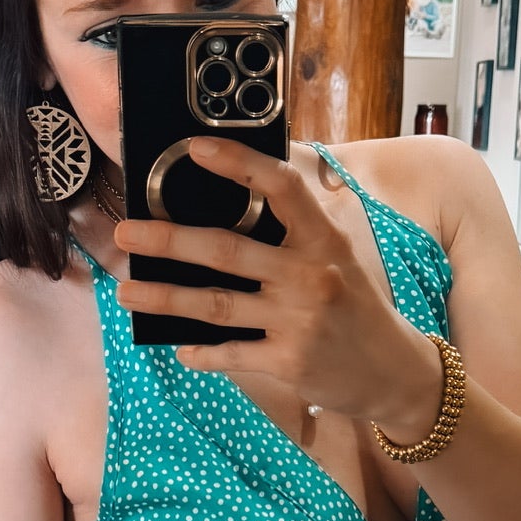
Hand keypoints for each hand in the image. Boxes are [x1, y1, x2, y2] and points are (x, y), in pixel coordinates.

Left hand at [113, 138, 443, 439]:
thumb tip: (238, 196)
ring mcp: (298, 322)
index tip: (194, 149)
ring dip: (165, 297)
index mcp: (323, 240)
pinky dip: (202, 353)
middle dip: (168, 240)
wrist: (394, 372)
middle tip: (126, 232)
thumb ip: (297, 230)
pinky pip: (232, 354)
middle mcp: (310, 276)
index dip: (237, 163)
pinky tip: (181, 348)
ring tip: (128, 290)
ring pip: (216, 306)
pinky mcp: (289, 362)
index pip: (280, 188)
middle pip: (226, 250)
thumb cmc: (357, 307)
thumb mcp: (339, 258)